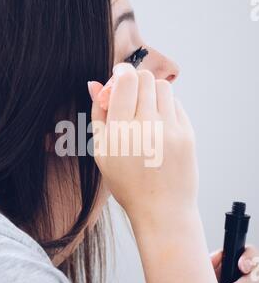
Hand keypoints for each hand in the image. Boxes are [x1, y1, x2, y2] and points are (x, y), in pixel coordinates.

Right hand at [88, 62, 198, 226]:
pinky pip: (176, 104)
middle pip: (145, 79)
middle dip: (135, 81)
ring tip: (146, 110)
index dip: (121, 72)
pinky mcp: (187, 134)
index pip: (126, 80)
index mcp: (120, 132)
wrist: (162, 209)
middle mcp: (147, 127)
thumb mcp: (102, 153)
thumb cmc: (127, 183)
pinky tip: (159, 124)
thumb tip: (95, 84)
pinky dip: (166, 107)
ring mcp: (170, 130)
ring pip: (163, 87)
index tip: (119, 77)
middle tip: (130, 95)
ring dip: (151, 92)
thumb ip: (98, 115)